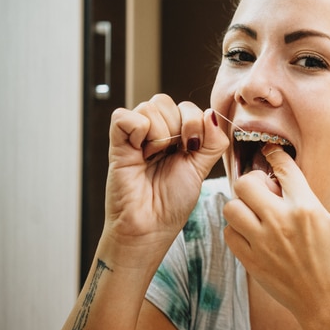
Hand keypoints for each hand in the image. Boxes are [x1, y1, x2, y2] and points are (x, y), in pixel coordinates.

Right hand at [104, 94, 228, 262]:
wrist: (150, 227)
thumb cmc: (171, 203)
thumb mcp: (201, 168)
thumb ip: (213, 141)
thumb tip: (212, 114)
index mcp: (176, 136)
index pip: (187, 107)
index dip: (196, 123)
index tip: (192, 149)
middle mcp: (155, 132)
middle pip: (168, 101)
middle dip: (181, 126)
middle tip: (175, 153)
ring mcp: (135, 136)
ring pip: (151, 105)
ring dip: (161, 133)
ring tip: (154, 157)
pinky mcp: (117, 143)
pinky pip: (125, 117)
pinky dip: (138, 130)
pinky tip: (140, 152)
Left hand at [222, 145, 329, 325]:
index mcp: (307, 208)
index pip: (281, 166)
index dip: (276, 155)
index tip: (276, 156)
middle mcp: (280, 222)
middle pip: (246, 183)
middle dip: (255, 180)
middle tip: (267, 189)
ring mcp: (262, 243)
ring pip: (231, 207)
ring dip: (241, 204)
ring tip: (258, 210)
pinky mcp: (251, 262)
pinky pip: (229, 234)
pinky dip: (236, 229)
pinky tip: (254, 232)